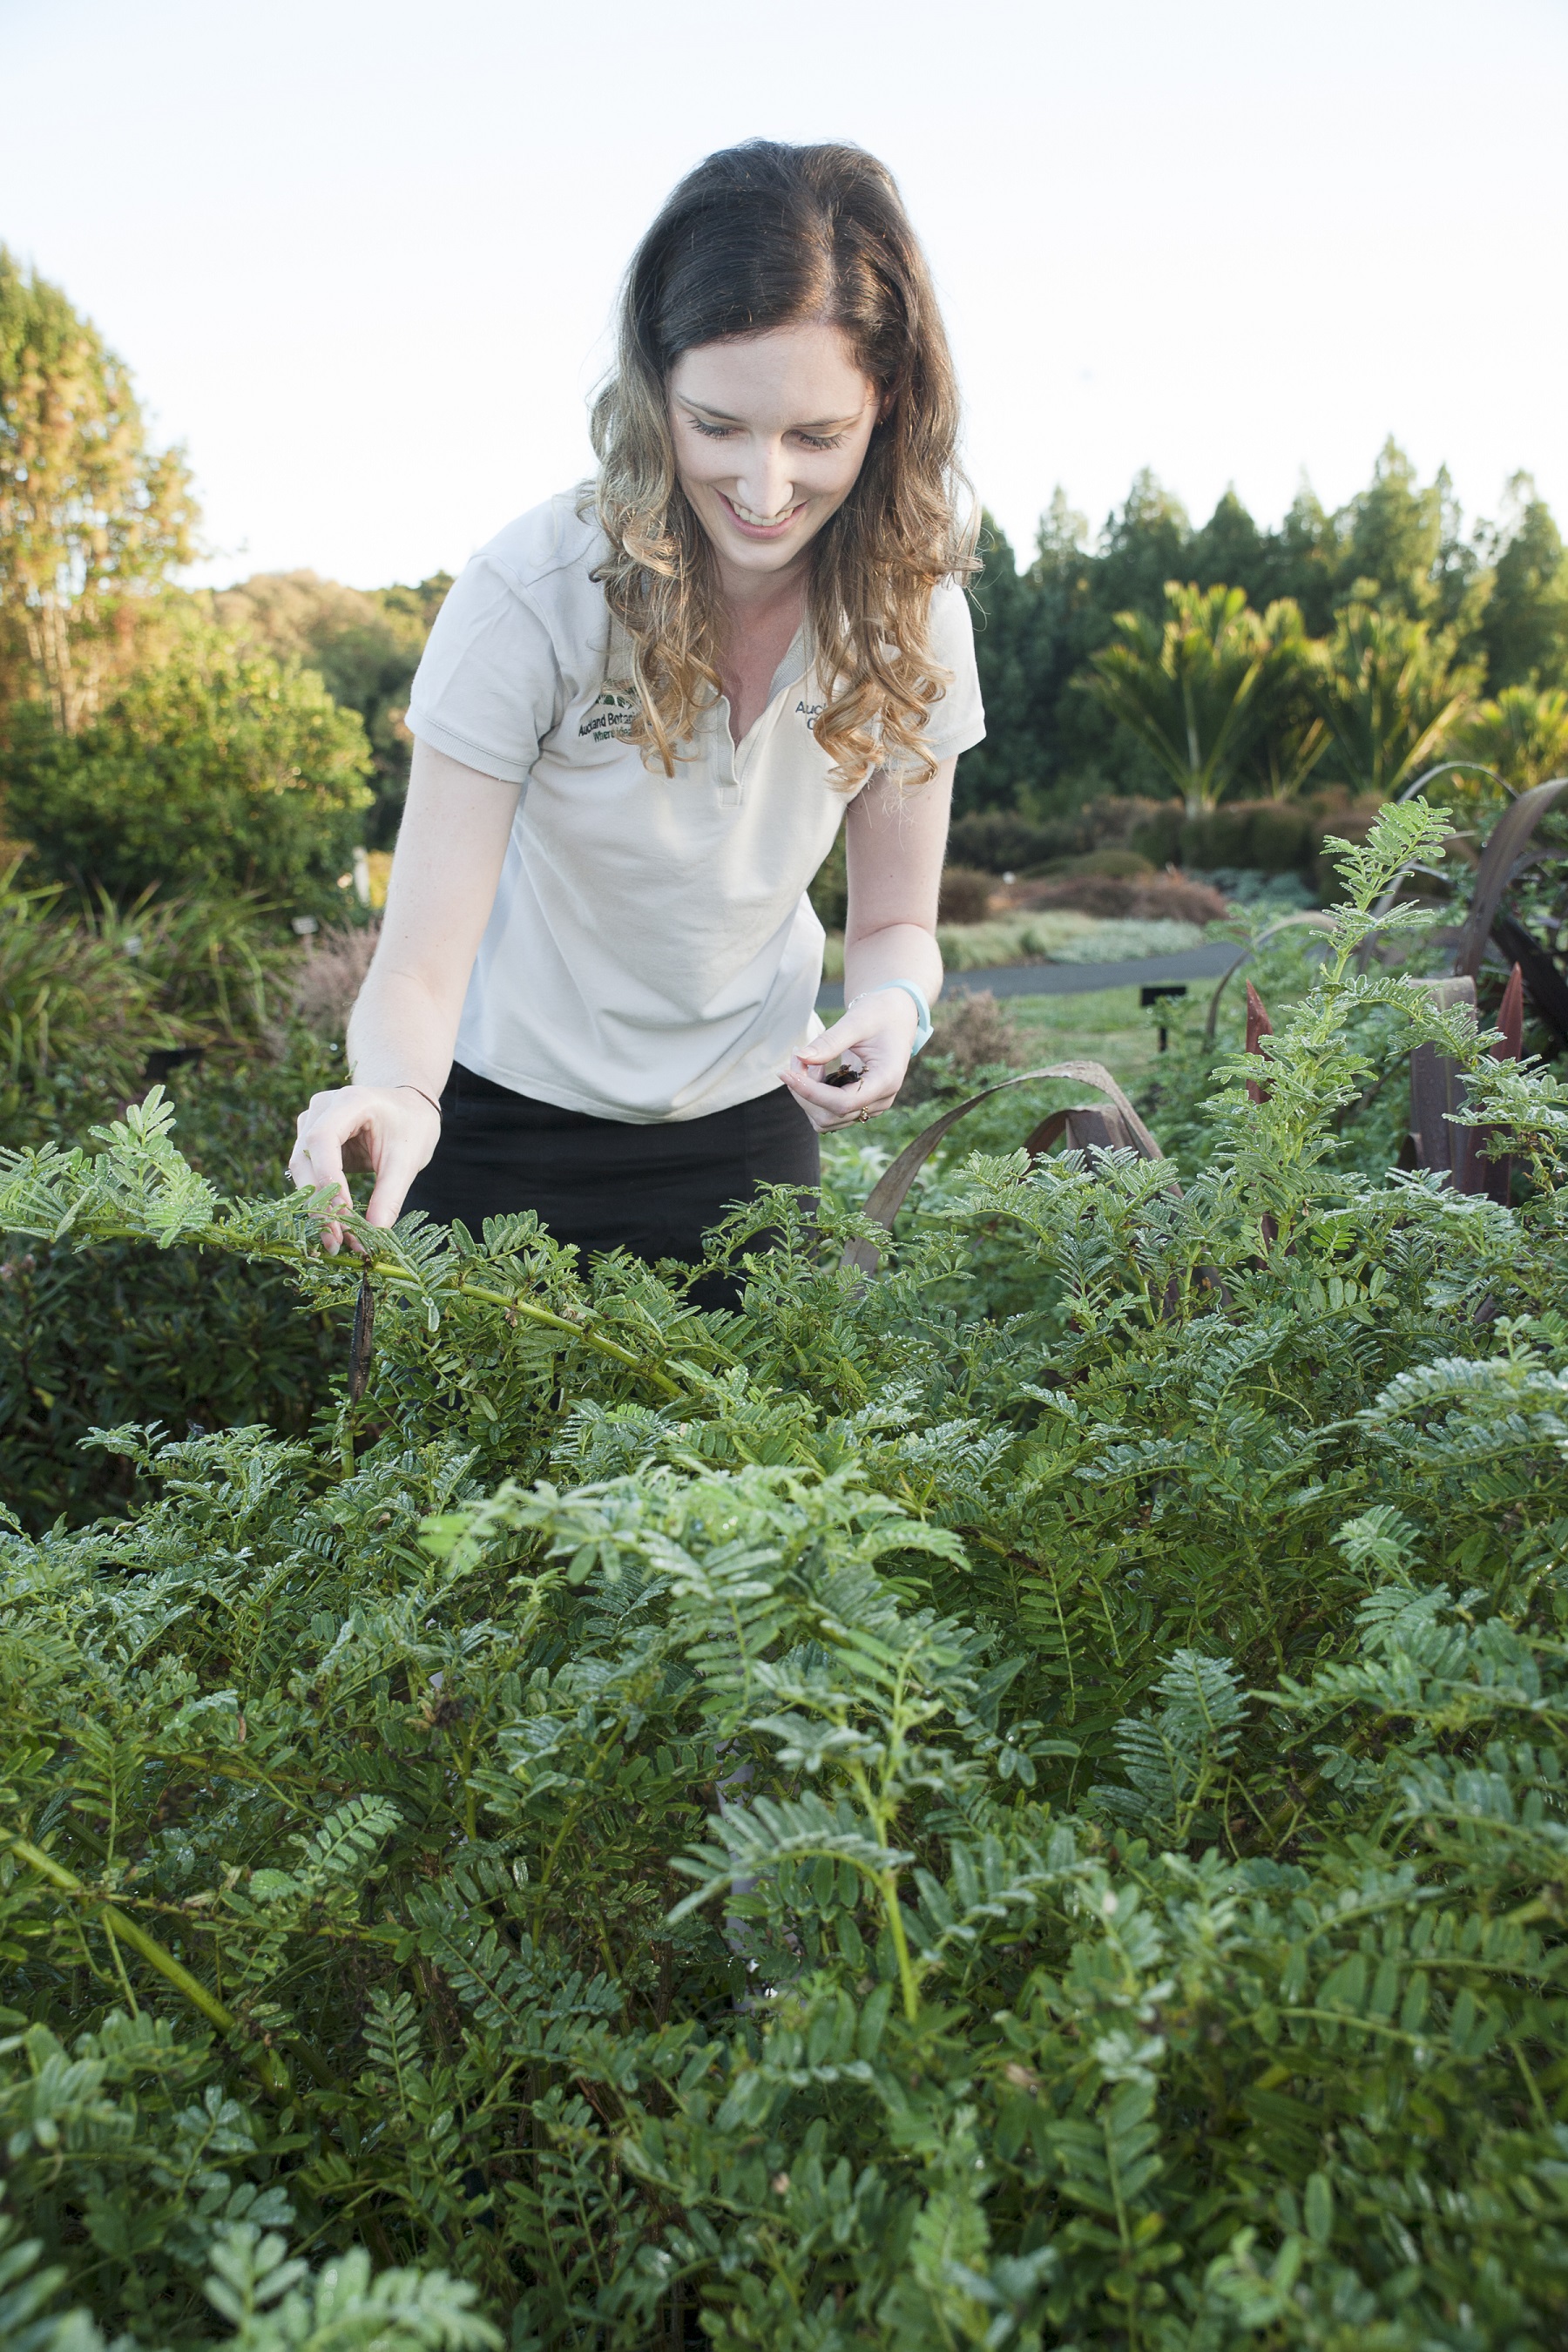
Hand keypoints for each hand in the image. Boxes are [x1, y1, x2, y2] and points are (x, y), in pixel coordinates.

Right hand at [288, 1084, 441, 1251]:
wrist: (409, 1107)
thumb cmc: (412, 1126)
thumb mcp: (408, 1160)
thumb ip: (390, 1195)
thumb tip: (374, 1234)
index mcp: (350, 1101)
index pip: (322, 1140)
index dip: (328, 1180)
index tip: (344, 1216)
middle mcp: (321, 1108)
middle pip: (305, 1158)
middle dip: (319, 1202)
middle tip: (336, 1240)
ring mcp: (311, 1123)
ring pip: (300, 1169)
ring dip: (315, 1206)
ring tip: (335, 1239)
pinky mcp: (310, 1141)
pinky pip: (307, 1173)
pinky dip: (319, 1199)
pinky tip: (332, 1225)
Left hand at [781, 987, 919, 1131]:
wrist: (896, 1017)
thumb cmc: (880, 1014)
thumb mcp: (856, 1020)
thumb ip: (830, 1041)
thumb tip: (801, 1058)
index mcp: (887, 1080)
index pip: (842, 1103)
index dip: (810, 1092)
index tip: (786, 1073)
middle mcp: (882, 1100)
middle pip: (830, 1115)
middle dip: (805, 1091)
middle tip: (797, 1057)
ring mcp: (871, 1106)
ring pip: (826, 1119)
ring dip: (807, 1095)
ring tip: (807, 1062)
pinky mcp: (860, 1105)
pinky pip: (828, 1113)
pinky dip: (813, 1096)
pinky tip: (816, 1069)